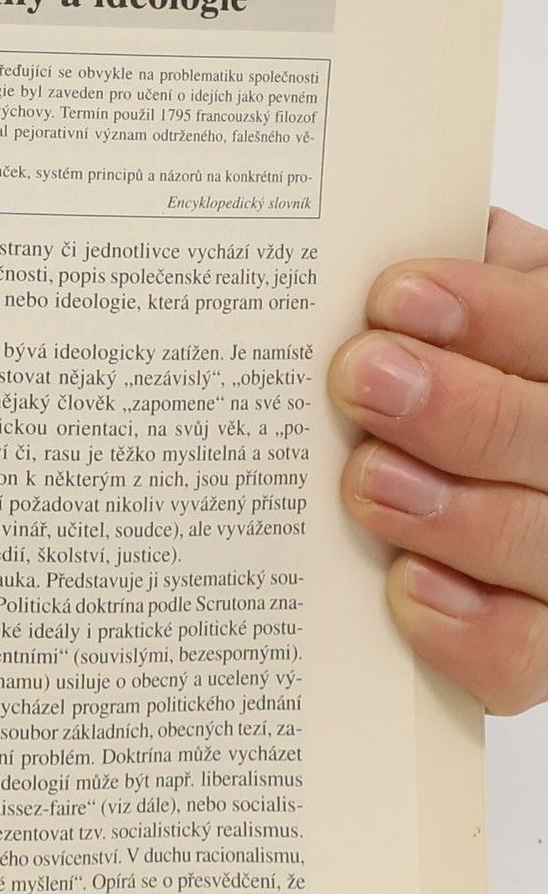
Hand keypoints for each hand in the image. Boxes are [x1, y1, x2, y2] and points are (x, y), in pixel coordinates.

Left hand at [332, 208, 547, 713]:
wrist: (473, 476)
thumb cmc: (460, 383)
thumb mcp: (469, 314)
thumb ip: (454, 281)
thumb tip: (381, 237)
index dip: (496, 313)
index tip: (394, 297)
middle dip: (465, 409)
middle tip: (363, 380)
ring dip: (459, 514)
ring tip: (367, 482)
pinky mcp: (547, 654)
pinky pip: (532, 656)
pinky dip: (471, 628)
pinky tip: (406, 588)